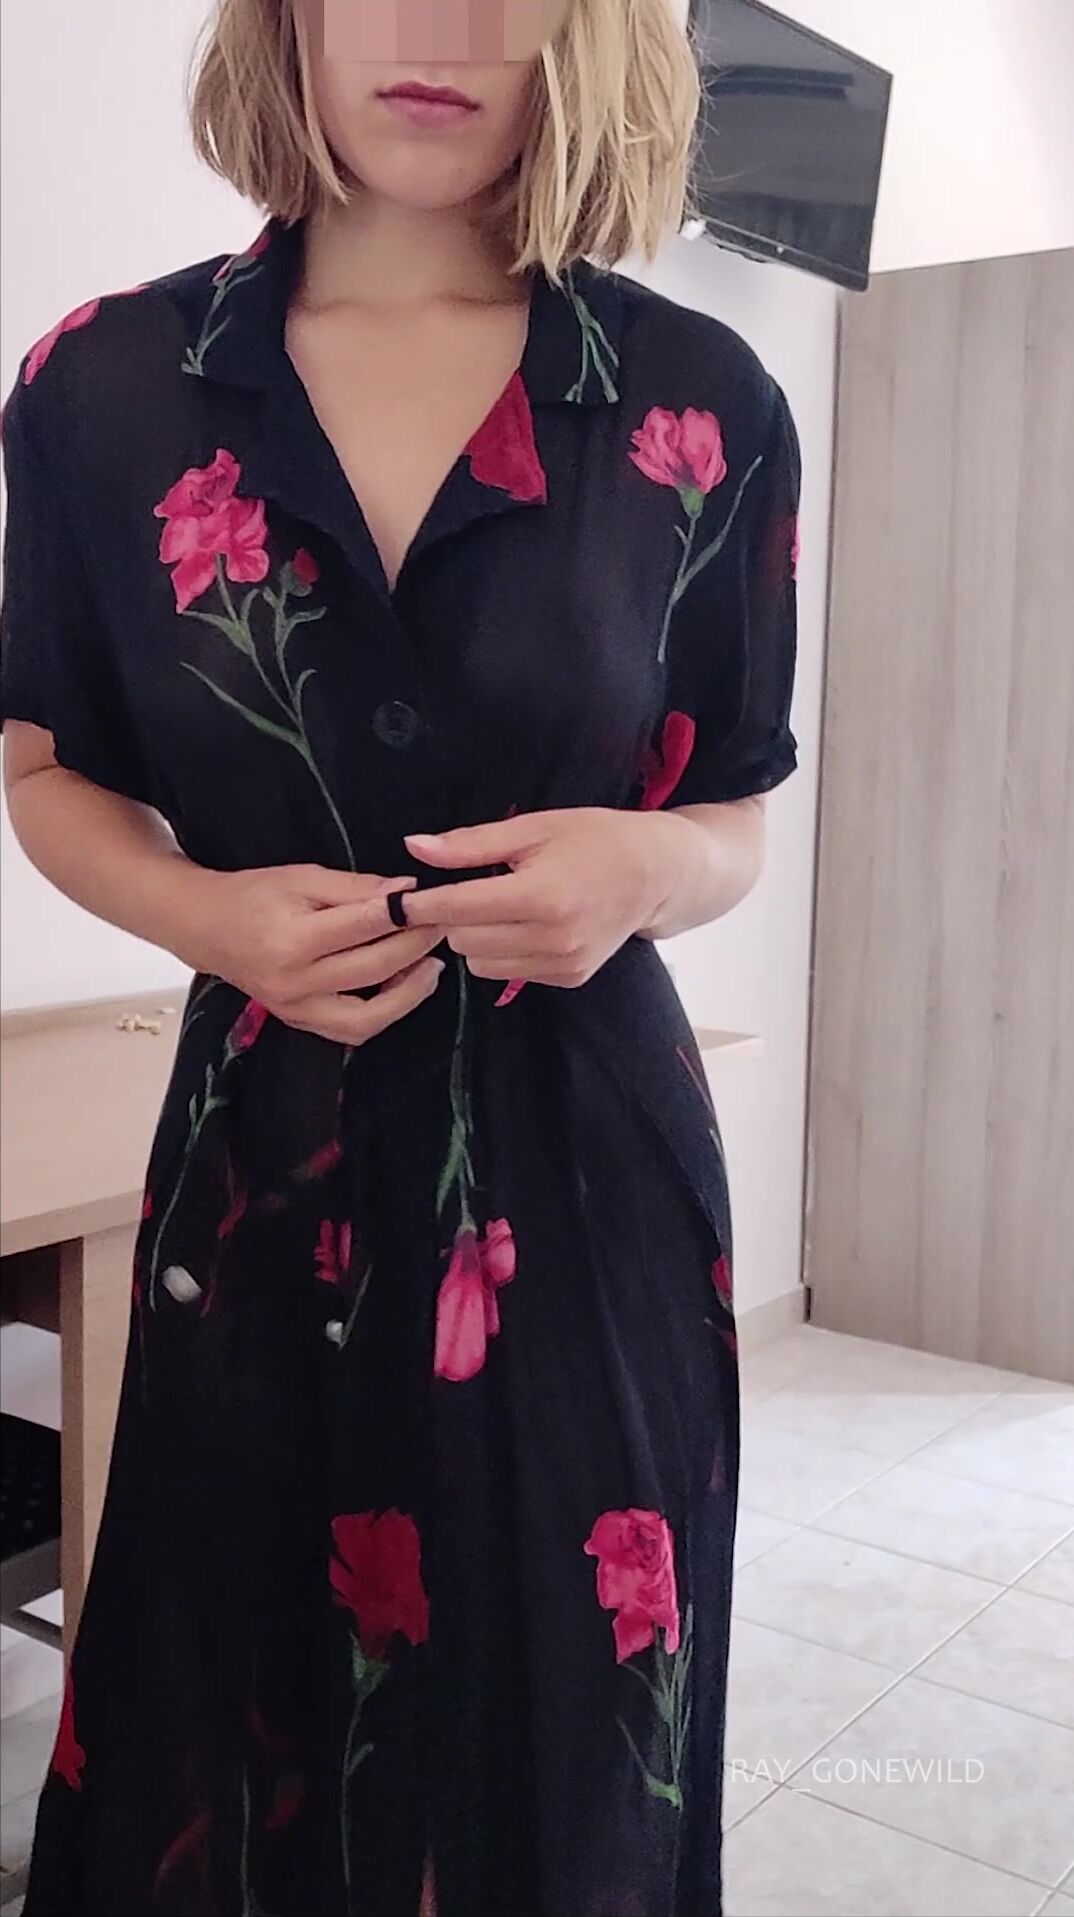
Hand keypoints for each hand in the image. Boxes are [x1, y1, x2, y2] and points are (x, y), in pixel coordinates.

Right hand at [181, 862, 446, 1043]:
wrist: (206, 928)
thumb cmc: (254, 894)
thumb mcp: (302, 877)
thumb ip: (356, 888)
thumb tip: (408, 892)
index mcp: (292, 939)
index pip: (363, 926)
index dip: (405, 913)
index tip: (433, 899)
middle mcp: (295, 982)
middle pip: (374, 969)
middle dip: (415, 946)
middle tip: (442, 925)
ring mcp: (296, 1010)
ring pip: (369, 1016)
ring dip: (409, 993)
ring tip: (431, 966)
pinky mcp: (300, 1023)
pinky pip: (352, 1030)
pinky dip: (384, 1013)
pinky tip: (402, 988)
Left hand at [400, 809, 694, 988]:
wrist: (656, 874)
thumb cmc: (594, 839)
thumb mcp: (534, 828)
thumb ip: (471, 845)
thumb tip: (414, 848)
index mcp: (540, 895)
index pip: (458, 907)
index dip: (420, 904)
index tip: (396, 900)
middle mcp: (552, 937)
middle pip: (462, 941)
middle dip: (454, 917)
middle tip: (465, 890)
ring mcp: (562, 963)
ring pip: (480, 964)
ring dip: (476, 938)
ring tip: (499, 907)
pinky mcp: (569, 979)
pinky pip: (508, 973)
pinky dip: (504, 952)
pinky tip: (525, 925)